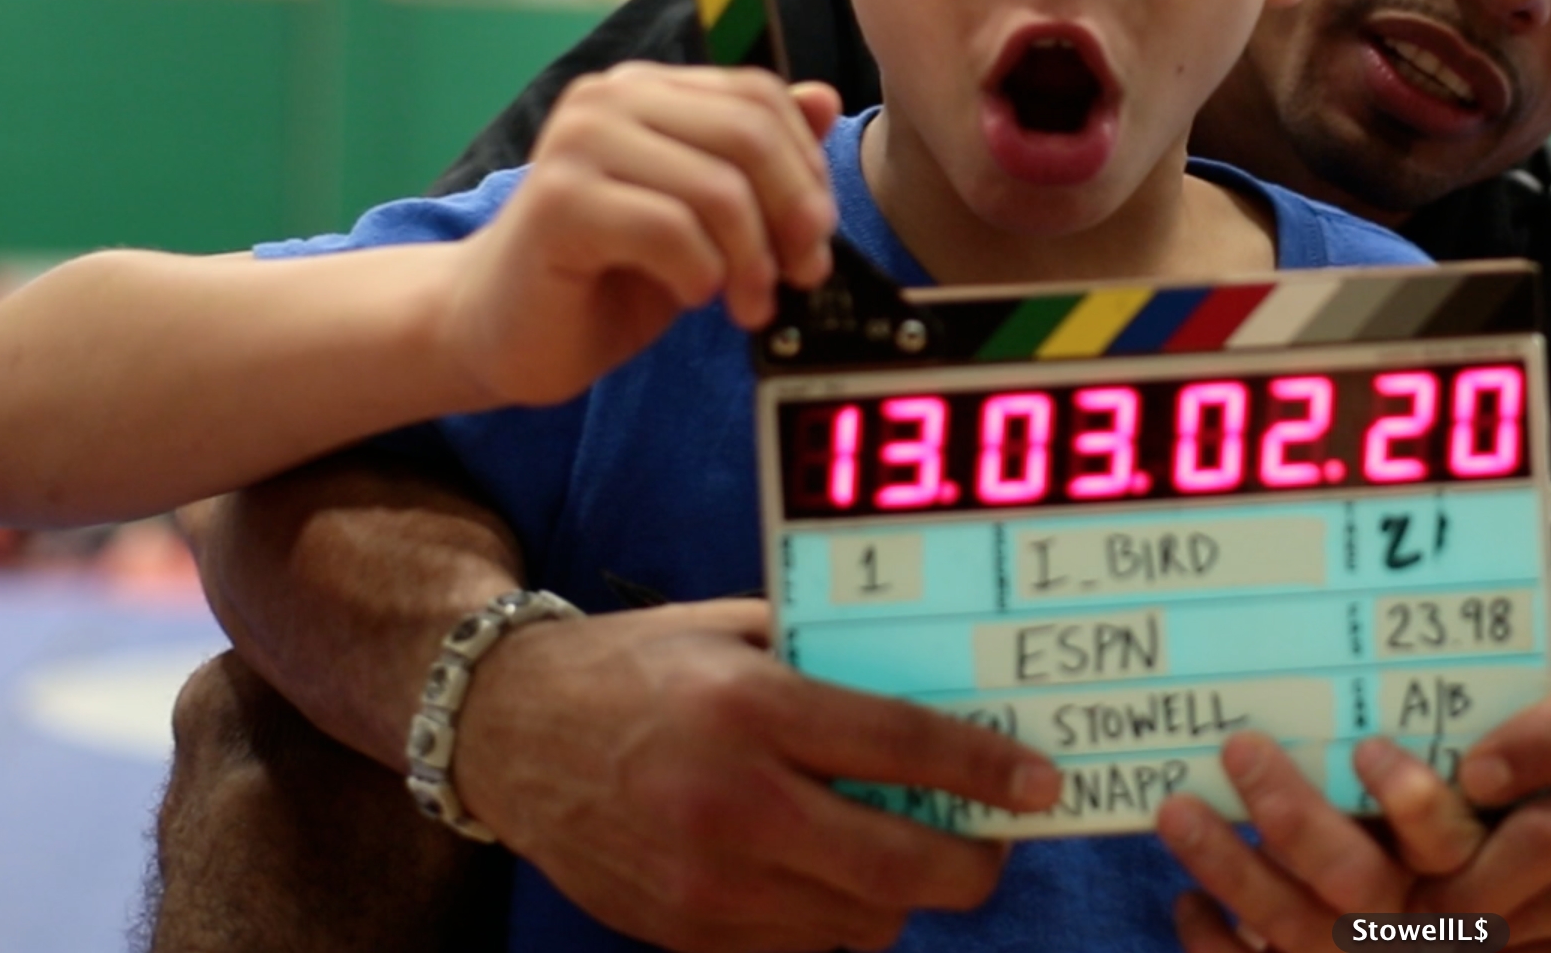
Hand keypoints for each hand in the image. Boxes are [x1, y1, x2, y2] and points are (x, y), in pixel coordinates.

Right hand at [441, 64, 844, 406]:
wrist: (498, 331)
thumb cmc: (603, 275)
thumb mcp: (700, 215)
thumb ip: (754, 159)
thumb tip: (824, 99)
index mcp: (646, 90)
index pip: (759, 98)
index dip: (806, 168)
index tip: (816, 236)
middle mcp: (609, 99)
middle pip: (749, 135)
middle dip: (795, 213)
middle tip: (801, 274)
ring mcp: (578, 143)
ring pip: (718, 187)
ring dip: (752, 260)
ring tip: (748, 303)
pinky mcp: (558, 201)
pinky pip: (670, 229)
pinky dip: (701, 273)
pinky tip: (692, 295)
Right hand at [450, 598, 1061, 952]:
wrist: (510, 735)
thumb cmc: (636, 668)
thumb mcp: (733, 630)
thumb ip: (828, 655)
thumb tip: (938, 680)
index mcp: (752, 710)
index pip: (901, 749)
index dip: (985, 772)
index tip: (1040, 783)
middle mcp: (732, 804)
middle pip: (898, 868)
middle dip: (972, 863)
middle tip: (993, 839)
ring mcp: (707, 883)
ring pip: (861, 921)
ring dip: (901, 891)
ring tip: (902, 845)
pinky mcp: (686, 933)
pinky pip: (804, 945)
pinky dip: (835, 914)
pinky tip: (824, 868)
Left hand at [1158, 731, 1487, 951]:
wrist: (1419, 937)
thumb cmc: (1430, 855)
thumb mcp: (1454, 817)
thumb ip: (1422, 777)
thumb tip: (1356, 692)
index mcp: (1453, 869)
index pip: (1444, 841)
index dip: (1410, 801)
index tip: (1366, 747)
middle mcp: (1407, 921)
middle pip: (1355, 877)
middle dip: (1294, 818)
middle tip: (1240, 747)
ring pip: (1290, 922)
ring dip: (1228, 865)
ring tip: (1178, 810)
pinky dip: (1211, 940)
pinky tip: (1187, 899)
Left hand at [1412, 671, 1550, 950]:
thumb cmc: (1532, 772)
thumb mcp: (1509, 733)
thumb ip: (1456, 742)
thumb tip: (1372, 762)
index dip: (1532, 744)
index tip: (1471, 777)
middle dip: (1463, 873)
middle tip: (1398, 894)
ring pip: (1542, 911)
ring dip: (1467, 926)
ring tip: (1405, 925)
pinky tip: (1460, 943)